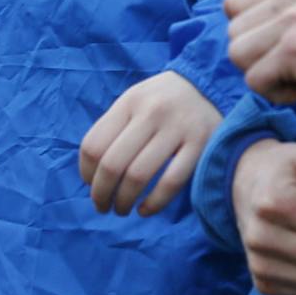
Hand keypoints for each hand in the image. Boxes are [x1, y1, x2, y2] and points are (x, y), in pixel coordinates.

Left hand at [80, 71, 221, 216]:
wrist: (209, 84)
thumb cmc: (162, 101)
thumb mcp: (136, 101)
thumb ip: (114, 129)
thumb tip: (91, 176)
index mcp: (130, 101)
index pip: (93, 145)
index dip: (86, 173)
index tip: (90, 185)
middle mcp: (152, 112)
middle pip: (112, 164)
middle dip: (101, 194)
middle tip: (102, 206)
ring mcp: (178, 127)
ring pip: (138, 176)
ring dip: (124, 201)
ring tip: (122, 209)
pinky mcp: (200, 144)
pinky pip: (171, 182)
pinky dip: (153, 203)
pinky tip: (145, 210)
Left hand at [224, 0, 295, 120]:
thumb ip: (278, 12)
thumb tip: (231, 26)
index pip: (233, 4)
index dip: (253, 35)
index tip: (288, 46)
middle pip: (232, 33)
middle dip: (258, 58)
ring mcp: (295, 18)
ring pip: (238, 56)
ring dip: (266, 76)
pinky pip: (255, 82)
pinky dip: (279, 94)